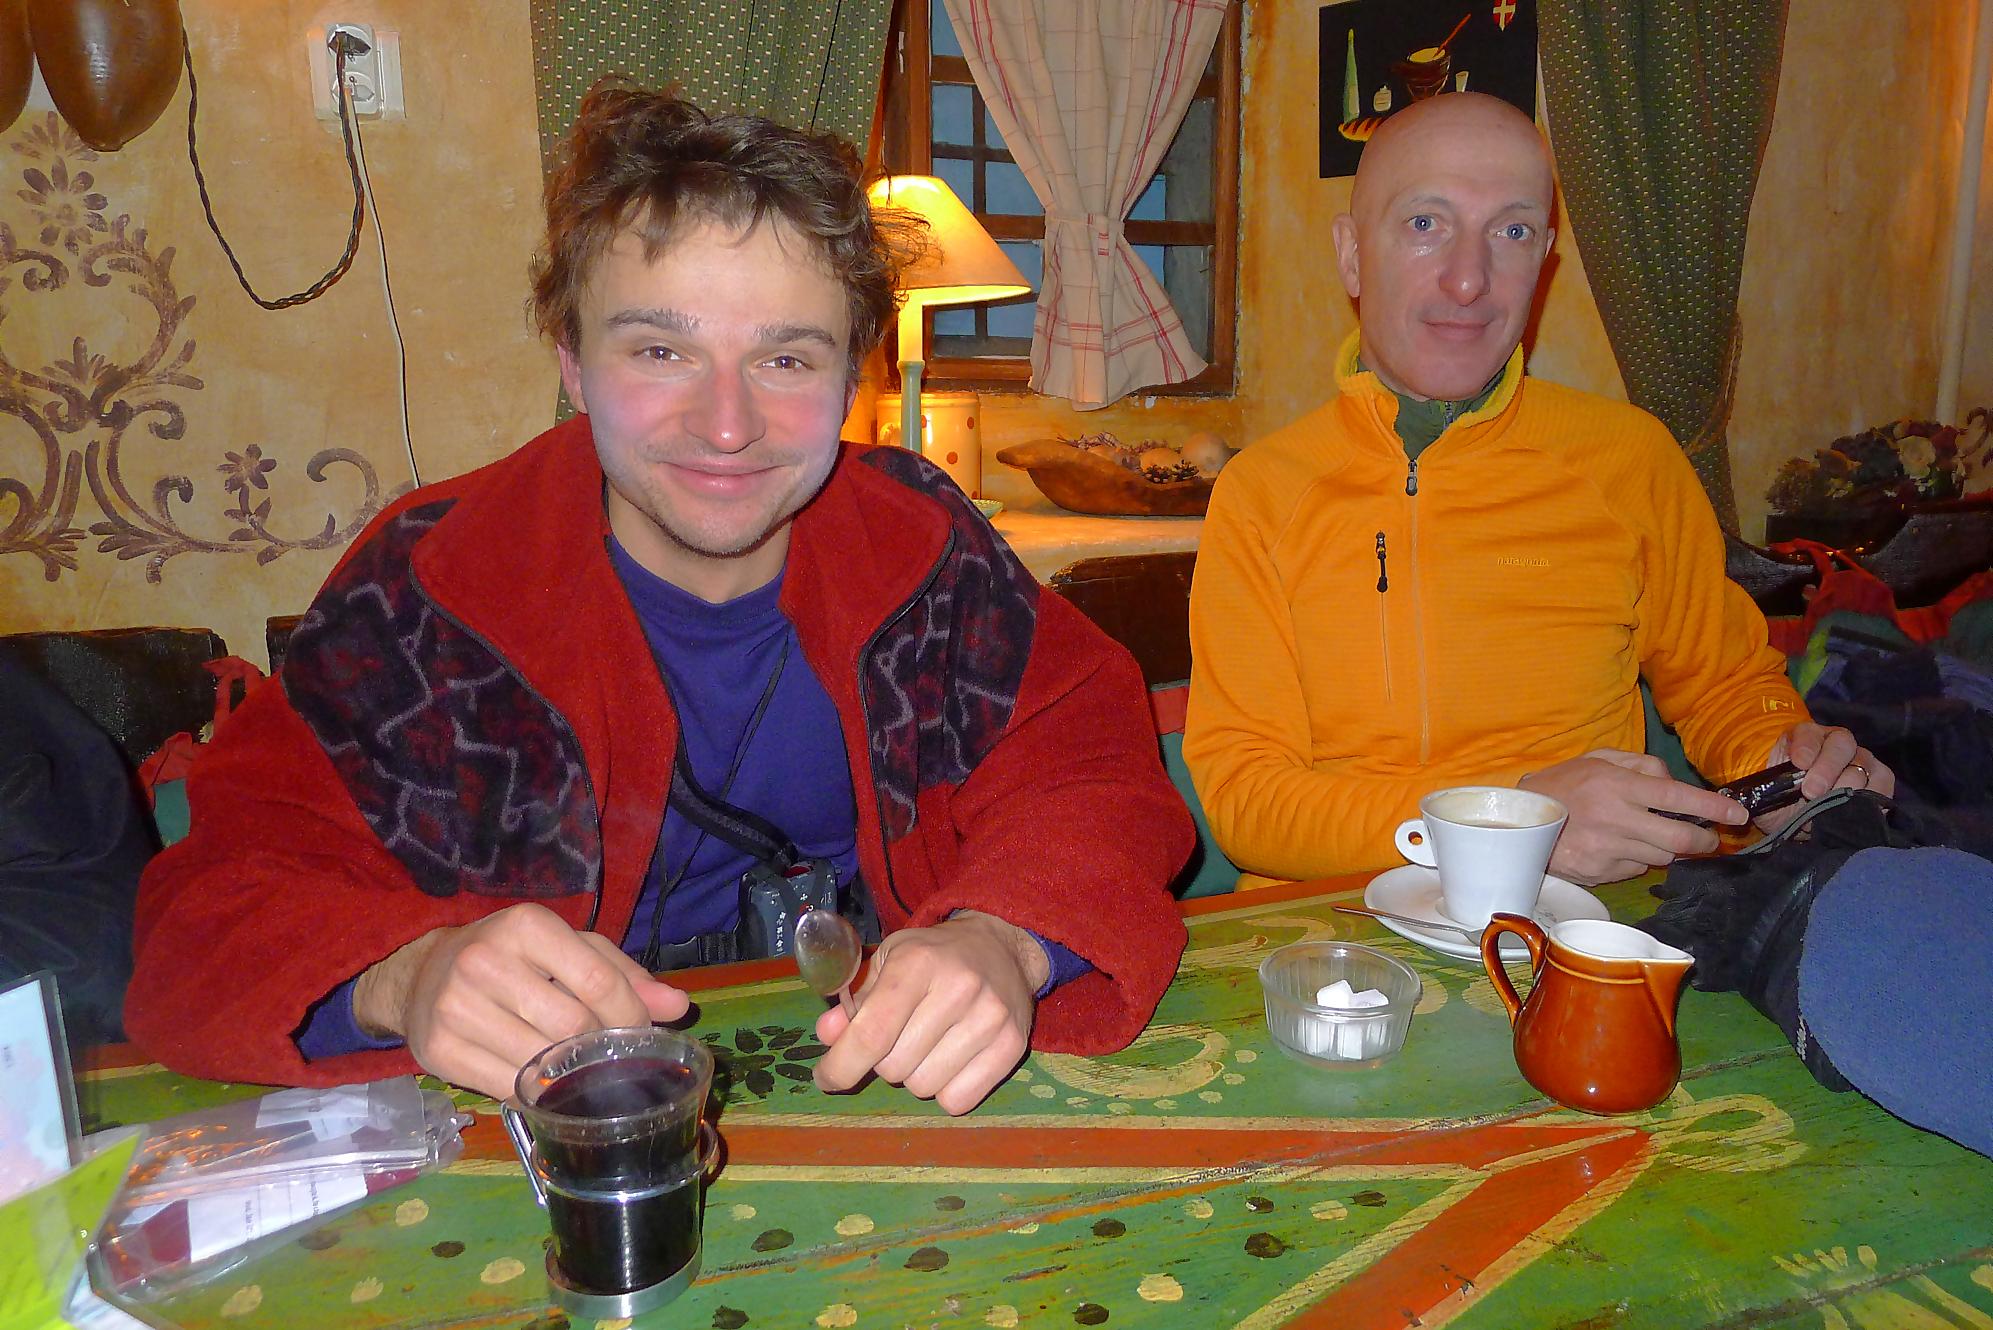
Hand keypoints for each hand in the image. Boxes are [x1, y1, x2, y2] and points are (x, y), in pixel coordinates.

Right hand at [352, 902, 688, 1100]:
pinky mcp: (439, 1051)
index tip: (640, 1033)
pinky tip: (545, 1086)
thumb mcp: (568, 949)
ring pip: (541, 1062)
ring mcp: (457, 1008)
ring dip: (571, 1075)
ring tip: (580, 1070)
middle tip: (610, 1055)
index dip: (629, 1014)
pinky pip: (508, 1089)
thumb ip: (624, 974)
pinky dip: (537, 1095)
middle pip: (572, 1025)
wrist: (425, 975)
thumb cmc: (513, 957)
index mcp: (525, 926)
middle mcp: (485, 961)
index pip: (596, 979)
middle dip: (603, 1047)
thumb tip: (679, 1006)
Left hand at [812, 910, 1048, 1115]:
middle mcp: (958, 988)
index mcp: (918, 962)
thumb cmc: (933, 956)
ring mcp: (990, 1018)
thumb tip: (828, 1035)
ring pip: (924, 1088)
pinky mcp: (1013, 1045)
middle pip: (894, 1067)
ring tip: (929, 1044)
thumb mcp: (887, 961)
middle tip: (899, 1037)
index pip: (872, 1033)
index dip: (841, 1065)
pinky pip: (958, 1100)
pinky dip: (946, 1090)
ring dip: (915, 1076)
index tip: (826, 1078)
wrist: (1000, 946)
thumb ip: (854, 1000)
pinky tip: (953, 1059)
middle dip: (884, 1061)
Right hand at [1519, 749, 1748, 885]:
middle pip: (1680, 837)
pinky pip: (1636, 869)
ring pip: (1662, 856)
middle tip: (1708, 838)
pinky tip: (1620, 847)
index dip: (1713, 808)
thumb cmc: (1562, 784)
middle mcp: (1617, 819)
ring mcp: (1608, 850)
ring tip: (1650, 836)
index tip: (1737, 816)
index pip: (1677, 797)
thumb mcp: (1598, 760)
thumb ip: (1640, 765)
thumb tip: (1672, 782)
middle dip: (1703, 840)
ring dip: (1667, 848)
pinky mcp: (1600, 872)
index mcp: (1617, 786)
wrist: (1517, 820)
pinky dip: (1638, 859)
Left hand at [1757, 723, 1894, 830]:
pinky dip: (1869, 796)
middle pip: (1841, 744)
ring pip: (1862, 765)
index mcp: (1804, 737)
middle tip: (1811, 792)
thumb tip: (1774, 789)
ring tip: (1829, 806)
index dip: (1806, 746)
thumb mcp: (1765, 791)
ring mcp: (1861, 759)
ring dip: (1845, 787)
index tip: (1799, 764)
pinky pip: (1882, 781)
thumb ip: (1768, 785)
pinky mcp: (1880, 778)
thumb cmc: (1780, 800)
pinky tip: (1852, 809)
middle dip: (1826, 768)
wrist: (1798, 820)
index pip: (1809, 732)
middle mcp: (1836, 742)